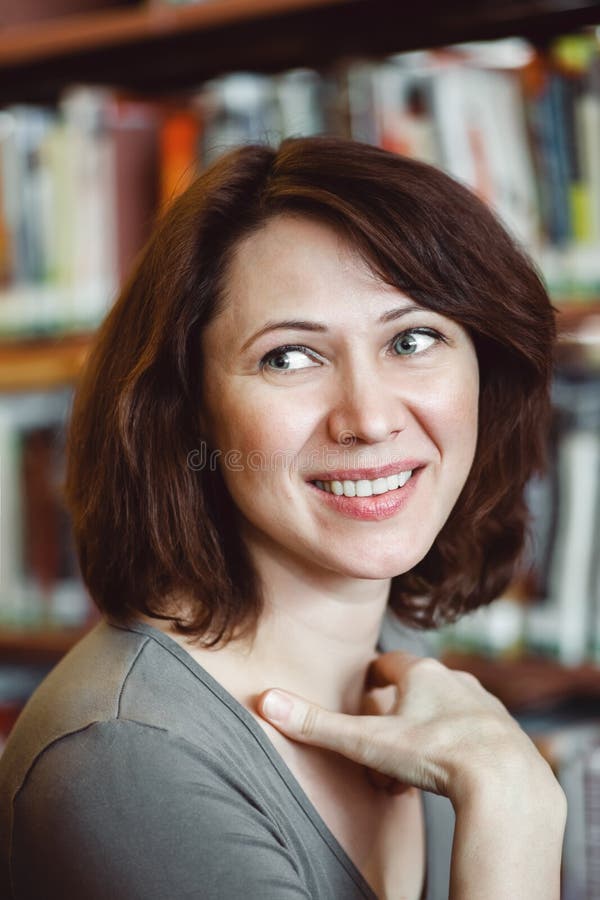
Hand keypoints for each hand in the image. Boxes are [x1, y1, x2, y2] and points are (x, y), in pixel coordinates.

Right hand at [257, 651, 558, 809]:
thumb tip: (267, 701)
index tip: (366, 693)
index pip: (389, 663)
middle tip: (386, 742)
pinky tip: (453, 769)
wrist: (504, 778)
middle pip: (419, 686)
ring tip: (418, 760)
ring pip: (449, 707)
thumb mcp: (366, 741)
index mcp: (420, 673)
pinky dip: (462, 743)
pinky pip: (477, 730)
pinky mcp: (507, 729)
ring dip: (433, 725)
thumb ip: (317, 724)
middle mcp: (455, 679)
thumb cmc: (433, 754)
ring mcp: (485, 702)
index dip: (374, 678)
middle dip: (401, 710)